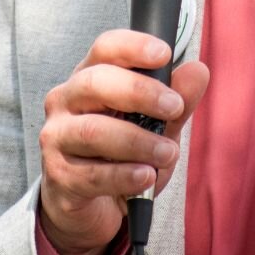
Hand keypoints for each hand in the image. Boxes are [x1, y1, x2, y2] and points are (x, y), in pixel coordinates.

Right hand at [37, 29, 209, 254]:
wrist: (95, 208)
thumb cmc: (124, 157)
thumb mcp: (158, 127)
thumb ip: (178, 100)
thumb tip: (198, 71)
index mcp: (90, 78)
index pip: (105, 48)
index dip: (133, 46)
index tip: (164, 54)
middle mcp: (66, 101)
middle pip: (94, 82)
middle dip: (139, 92)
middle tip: (174, 106)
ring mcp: (57, 138)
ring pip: (92, 131)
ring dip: (137, 141)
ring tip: (166, 152)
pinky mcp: (58, 176)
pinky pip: (91, 174)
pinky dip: (123, 175)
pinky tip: (145, 176)